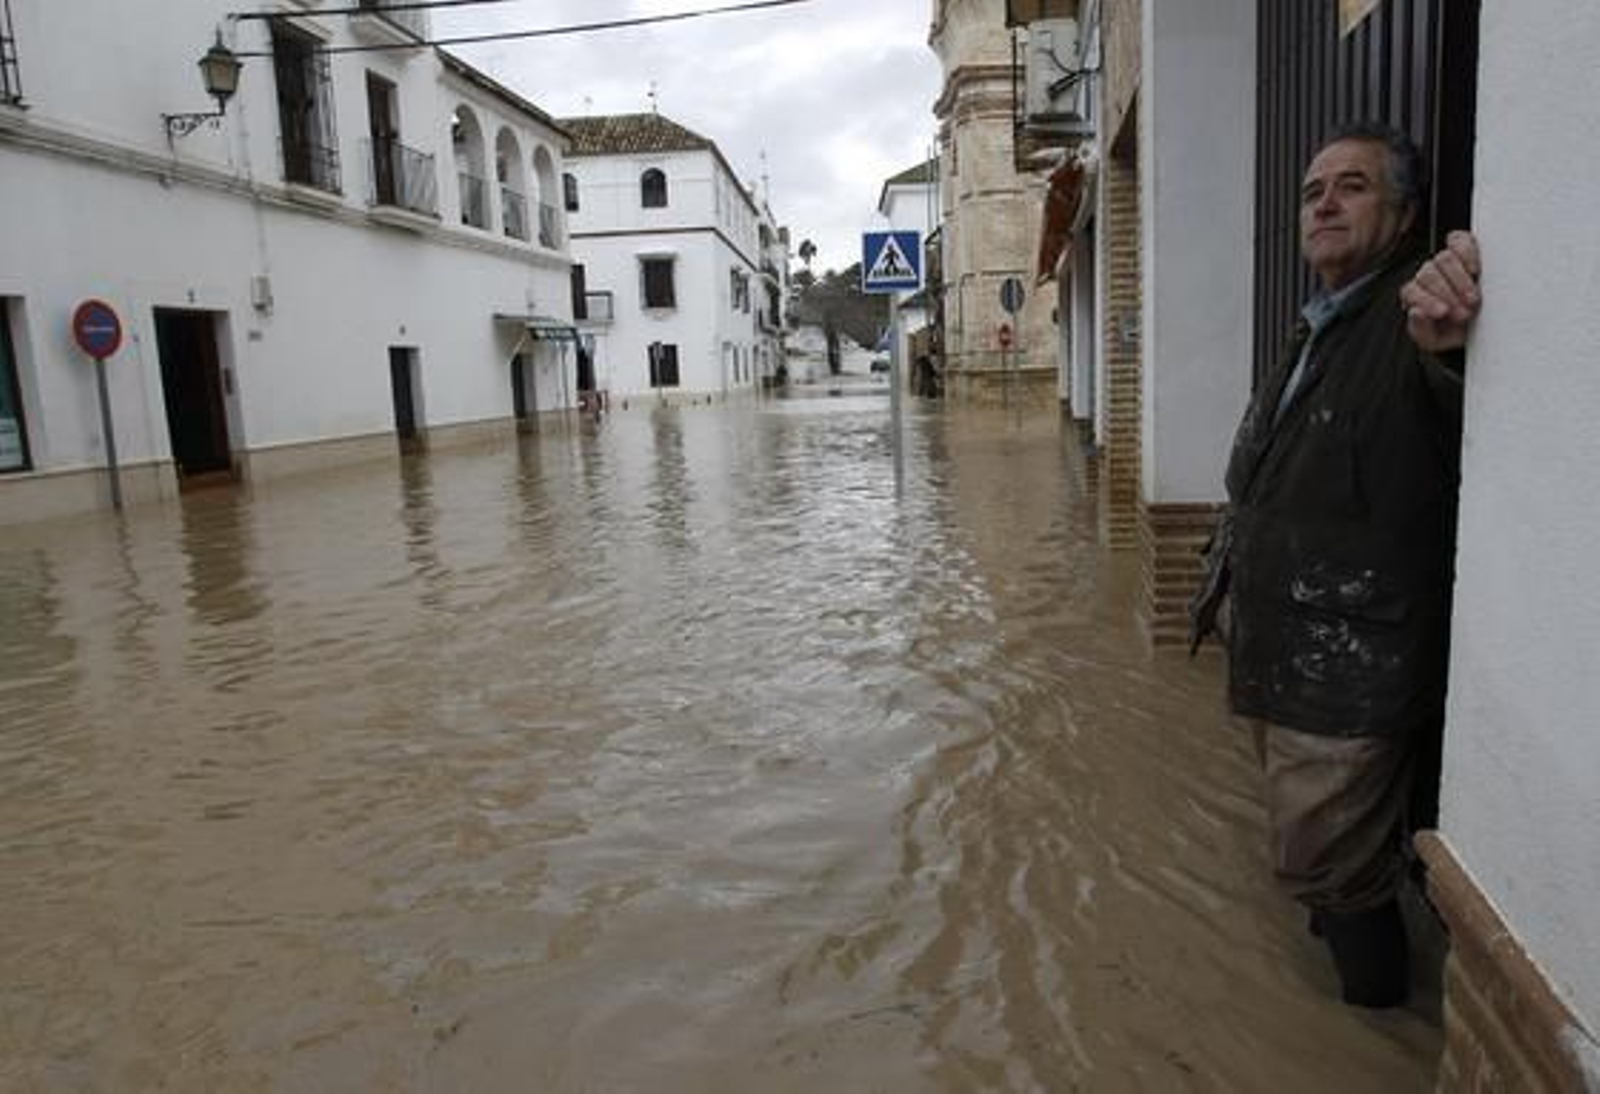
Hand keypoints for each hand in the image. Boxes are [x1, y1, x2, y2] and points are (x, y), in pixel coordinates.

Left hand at [1400, 230, 1481, 352]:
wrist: (1479, 326)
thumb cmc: (1454, 331)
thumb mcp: (1435, 340)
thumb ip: (1421, 330)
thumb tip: (1415, 312)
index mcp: (1414, 296)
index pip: (1410, 291)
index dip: (1427, 301)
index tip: (1444, 313)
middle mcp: (1427, 276)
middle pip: (1428, 274)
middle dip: (1448, 294)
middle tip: (1464, 312)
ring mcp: (1445, 262)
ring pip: (1444, 258)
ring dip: (1460, 280)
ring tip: (1472, 299)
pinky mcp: (1464, 249)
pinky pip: (1459, 240)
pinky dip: (1467, 253)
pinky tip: (1474, 270)